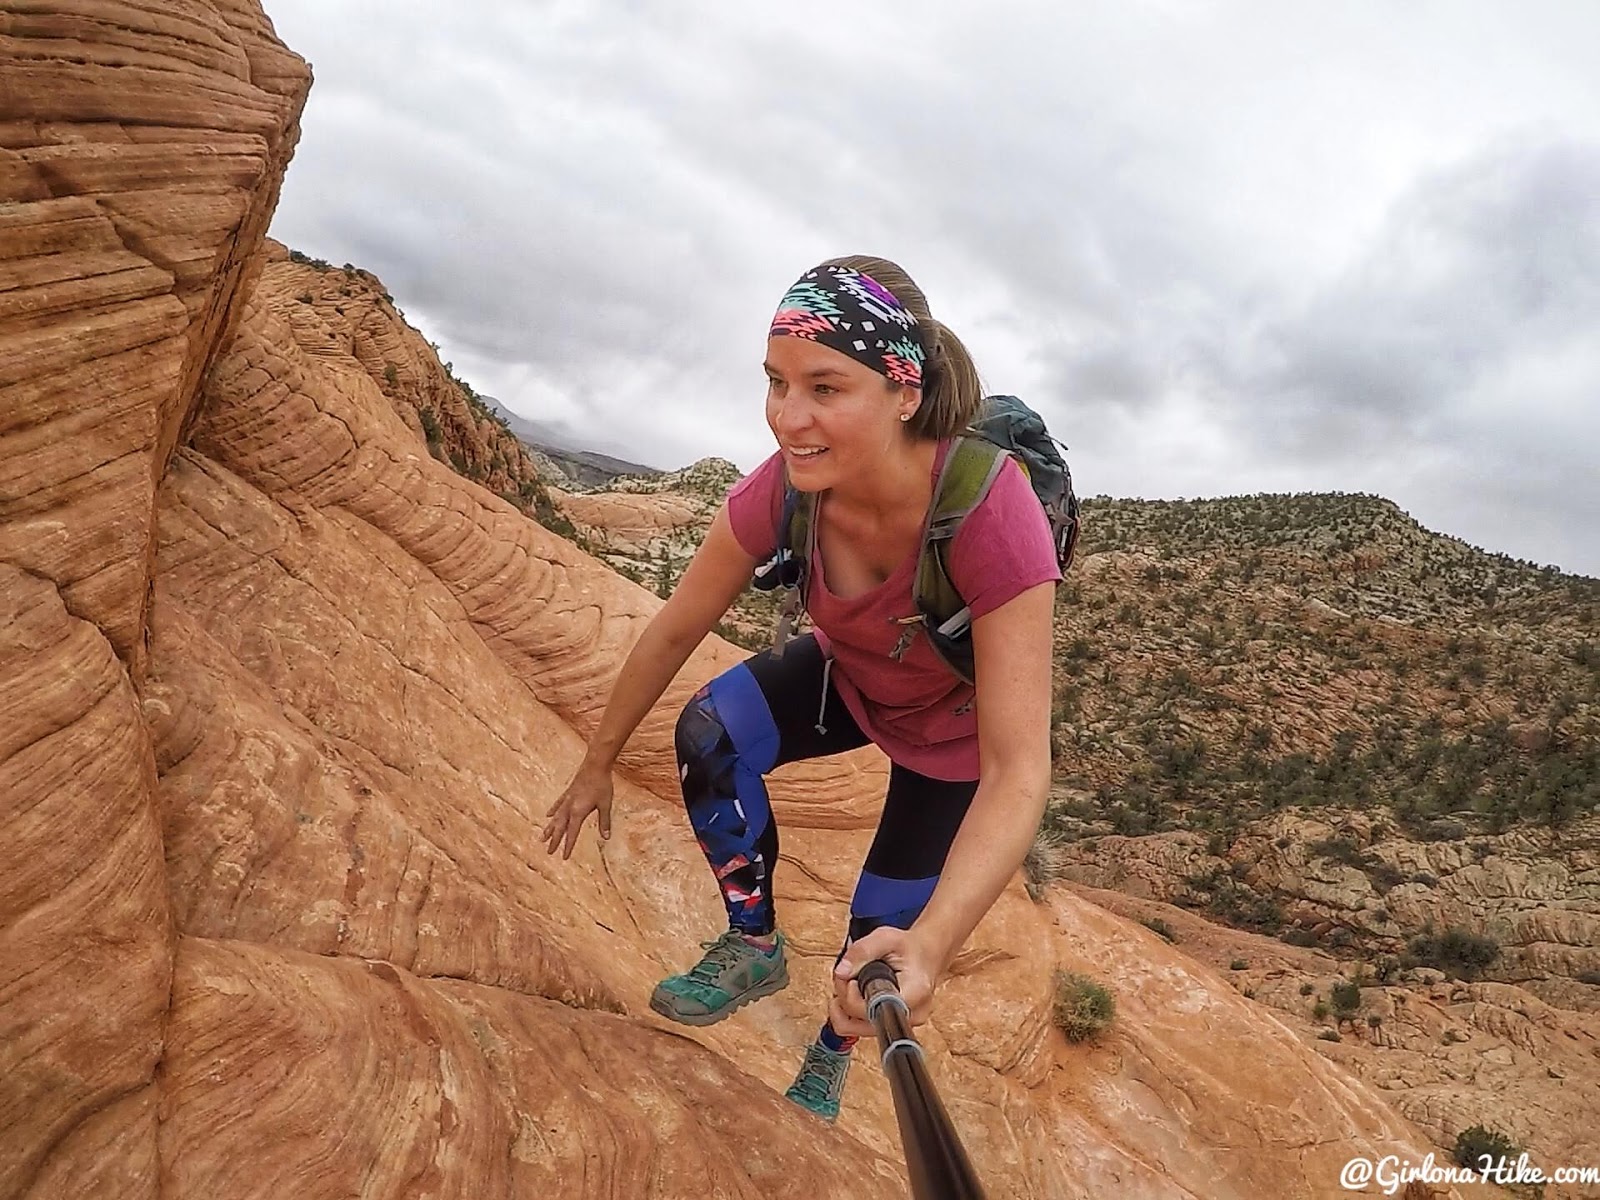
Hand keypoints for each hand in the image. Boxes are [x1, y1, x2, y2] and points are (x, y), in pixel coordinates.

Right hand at [542, 760, 613, 859]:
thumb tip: (606, 837)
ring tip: (542, 838)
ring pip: (555, 817)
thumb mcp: (606, 804)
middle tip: (549, 852)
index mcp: (578, 812)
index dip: (568, 846)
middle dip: (555, 840)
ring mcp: (567, 799)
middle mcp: (569, 807)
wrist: (595, 765)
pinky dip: (552, 811)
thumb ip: (604, 822)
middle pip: (560, 827)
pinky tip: (548, 816)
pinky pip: (557, 805)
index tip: (564, 857)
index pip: (572, 833)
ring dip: (549, 829)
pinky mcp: (568, 792)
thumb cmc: (602, 784)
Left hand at [829, 925, 944, 1039]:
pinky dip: (851, 1011)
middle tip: (847, 976)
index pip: (873, 1011)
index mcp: (914, 993)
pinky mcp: (892, 1027)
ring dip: (845, 1006)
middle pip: (860, 1024)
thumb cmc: (908, 947)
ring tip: (852, 983)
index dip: (852, 997)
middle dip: (844, 999)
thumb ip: (862, 951)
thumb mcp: (885, 938)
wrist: (925, 955)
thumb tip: (841, 973)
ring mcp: (902, 1024)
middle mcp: (910, 1015)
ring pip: (856, 1029)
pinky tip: (855, 993)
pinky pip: (860, 1028)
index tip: (852, 979)